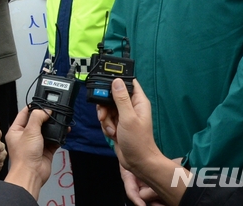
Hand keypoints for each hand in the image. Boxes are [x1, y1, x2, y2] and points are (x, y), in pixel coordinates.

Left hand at [3, 106, 58, 199]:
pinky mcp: (45, 151)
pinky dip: (59, 136)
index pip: (24, 114)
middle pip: (36, 122)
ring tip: (60, 120)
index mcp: (16, 131)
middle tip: (53, 111)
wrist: (31, 174)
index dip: (33, 107)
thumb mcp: (30, 131)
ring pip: (46, 131)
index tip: (42, 102)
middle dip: (45, 117)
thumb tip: (45, 110)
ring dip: (53, 126)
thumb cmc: (24, 156)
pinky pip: (53, 140)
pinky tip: (64, 131)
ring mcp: (35, 144)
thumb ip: (38, 117)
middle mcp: (25, 137)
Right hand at [98, 79, 185, 205]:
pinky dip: (106, 126)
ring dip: (105, 119)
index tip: (106, 85)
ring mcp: (123, 115)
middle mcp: (131, 106)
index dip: (117, 80)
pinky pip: (106, 118)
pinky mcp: (118, 124)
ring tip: (111, 129)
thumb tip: (116, 80)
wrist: (137, 162)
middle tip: (104, 114)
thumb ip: (121, 99)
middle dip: (105, 105)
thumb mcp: (128, 118)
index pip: (128, 82)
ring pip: (107, 108)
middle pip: (112, 95)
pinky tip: (112, 133)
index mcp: (138, 101)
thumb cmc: (137, 141)